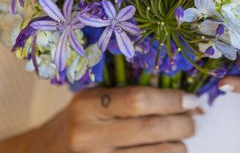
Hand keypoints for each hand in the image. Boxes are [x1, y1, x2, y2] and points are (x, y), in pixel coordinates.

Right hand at [0, 86, 200, 152]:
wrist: (46, 151)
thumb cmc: (77, 118)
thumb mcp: (92, 97)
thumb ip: (126, 93)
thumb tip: (177, 92)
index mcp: (87, 106)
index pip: (138, 100)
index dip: (171, 100)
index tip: (192, 99)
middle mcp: (90, 135)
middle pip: (150, 130)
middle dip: (181, 124)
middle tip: (194, 119)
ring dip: (178, 146)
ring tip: (183, 137)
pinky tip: (169, 151)